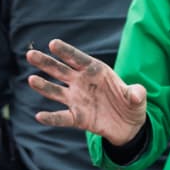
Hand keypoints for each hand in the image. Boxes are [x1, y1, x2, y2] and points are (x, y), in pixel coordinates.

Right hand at [25, 39, 146, 145]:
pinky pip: (62, 117)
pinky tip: (40, 116)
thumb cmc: (131, 105)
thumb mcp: (138, 99)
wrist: (128, 126)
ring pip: (56, 91)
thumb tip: (137, 93)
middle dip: (46, 63)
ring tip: (31, 80)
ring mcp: (77, 100)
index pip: (78, 59)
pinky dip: (51, 117)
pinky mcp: (77, 118)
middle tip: (30, 55)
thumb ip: (136, 94)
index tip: (52, 43)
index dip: (66, 51)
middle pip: (61, 70)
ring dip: (44, 86)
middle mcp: (82, 83)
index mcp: (96, 71)